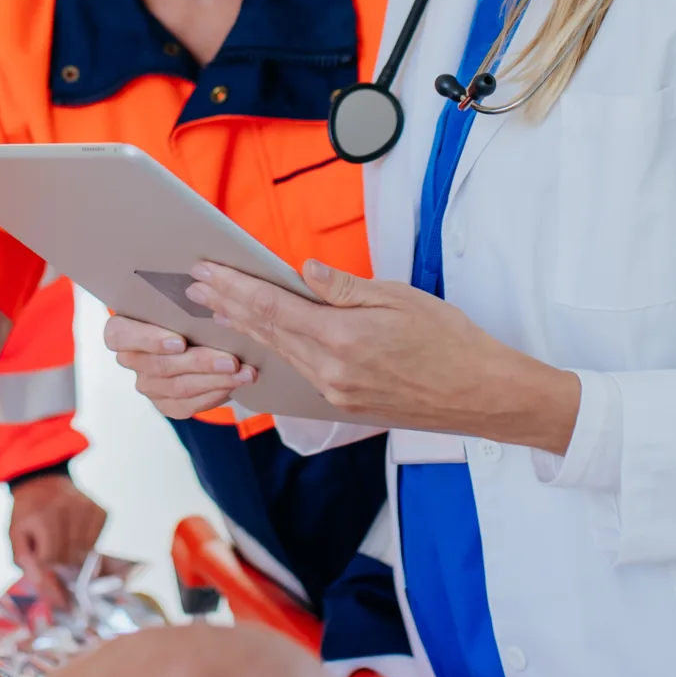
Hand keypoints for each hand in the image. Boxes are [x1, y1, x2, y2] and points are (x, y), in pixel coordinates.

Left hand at [7, 474, 107, 610]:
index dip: (43, 562)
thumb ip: (26, 561)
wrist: (43, 482)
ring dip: (73, 554)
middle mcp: (67, 508)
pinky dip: (86, 544)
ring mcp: (87, 508)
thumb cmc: (28, 513)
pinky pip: (97, 542)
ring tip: (62, 539)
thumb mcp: (16, 534)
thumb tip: (44, 586)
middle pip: (68, 557)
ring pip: (85, 553)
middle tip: (51, 545)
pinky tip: (75, 532)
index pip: (49, 559)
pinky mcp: (101, 511)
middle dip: (58, 559)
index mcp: (42, 516)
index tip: (40, 553)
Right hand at [103, 312, 254, 418]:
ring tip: (242, 372)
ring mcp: (147, 384)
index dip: (149, 340)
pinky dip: (213, 395)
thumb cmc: (183, 315)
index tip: (180, 341)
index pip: (119, 335)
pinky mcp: (165, 404)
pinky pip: (188, 405)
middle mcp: (131, 359)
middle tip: (230, 360)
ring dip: (214, 380)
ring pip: (178, 387)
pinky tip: (233, 384)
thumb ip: (183, 300)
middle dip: (199, 362)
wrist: (195, 339)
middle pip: (160, 365)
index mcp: (123, 330)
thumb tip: (206, 283)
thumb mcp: (178, 303)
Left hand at [186, 260, 581, 451]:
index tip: (205, 272)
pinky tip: (258, 341)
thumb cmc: (450, 341)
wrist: (482, 395)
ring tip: (216, 308)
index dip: (234, 288)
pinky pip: (298, 373)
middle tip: (193, 286)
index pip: (272, 308)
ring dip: (244, 329)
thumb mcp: (399, 298)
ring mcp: (335, 393)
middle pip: (266, 333)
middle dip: (227, 307)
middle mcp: (330, 371)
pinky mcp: (344, 406)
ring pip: (278, 354)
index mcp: (342, 338)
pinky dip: (273, 352)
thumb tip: (304, 271)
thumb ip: (345, 287)